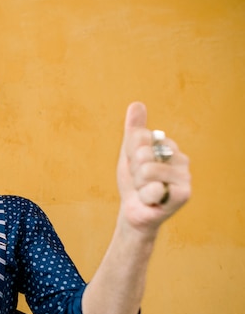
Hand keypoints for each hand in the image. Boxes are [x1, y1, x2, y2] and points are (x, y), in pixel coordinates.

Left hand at [116, 102, 190, 233]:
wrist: (134, 210)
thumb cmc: (134, 181)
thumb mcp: (129, 153)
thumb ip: (134, 130)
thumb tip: (136, 104)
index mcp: (168, 145)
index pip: (138, 137)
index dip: (128, 153)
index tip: (134, 165)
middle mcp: (181, 158)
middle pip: (142, 153)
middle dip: (134, 170)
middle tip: (140, 180)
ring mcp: (184, 176)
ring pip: (146, 170)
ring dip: (139, 185)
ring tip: (146, 189)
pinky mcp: (183, 194)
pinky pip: (152, 189)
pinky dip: (145, 197)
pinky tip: (152, 200)